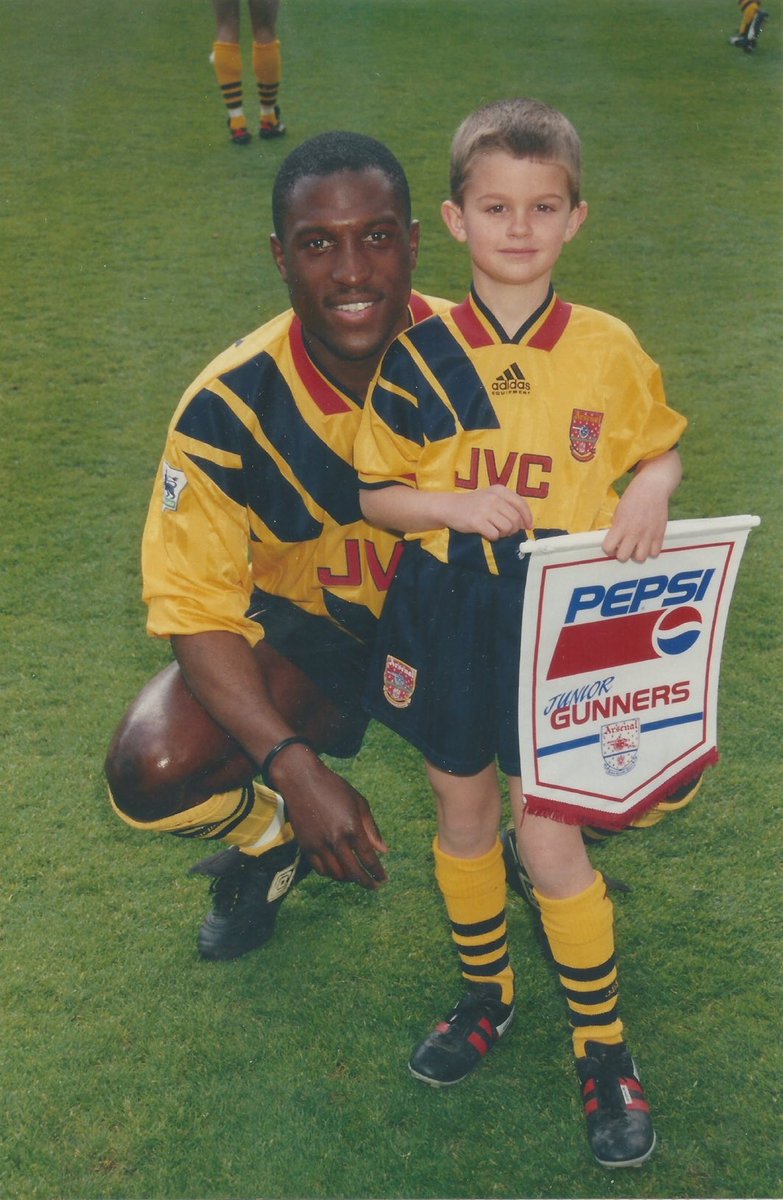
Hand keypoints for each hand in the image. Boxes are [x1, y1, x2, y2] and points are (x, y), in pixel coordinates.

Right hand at [270, 745, 388, 888]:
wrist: (301, 781)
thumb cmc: (334, 788)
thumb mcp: (359, 802)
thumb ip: (372, 829)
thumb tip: (383, 851)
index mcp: (352, 827)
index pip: (368, 858)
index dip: (377, 872)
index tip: (384, 879)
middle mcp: (335, 839)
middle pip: (354, 871)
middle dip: (367, 882)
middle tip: (374, 886)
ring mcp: (319, 844)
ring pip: (336, 874)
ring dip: (349, 879)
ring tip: (357, 877)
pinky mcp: (305, 846)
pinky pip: (320, 869)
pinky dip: (331, 874)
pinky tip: (339, 871)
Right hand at [443, 485, 533, 540]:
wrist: (450, 507)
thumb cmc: (474, 504)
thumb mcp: (492, 497)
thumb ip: (508, 506)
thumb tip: (525, 523)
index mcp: (499, 490)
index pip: (521, 503)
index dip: (527, 517)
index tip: (528, 526)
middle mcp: (493, 498)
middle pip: (515, 518)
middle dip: (514, 528)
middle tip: (507, 531)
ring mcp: (485, 509)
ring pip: (507, 528)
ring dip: (504, 533)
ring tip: (496, 531)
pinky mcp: (476, 521)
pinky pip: (494, 534)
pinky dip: (493, 537)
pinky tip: (487, 533)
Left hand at [602, 450, 680, 562]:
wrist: (653, 487)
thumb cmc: (633, 497)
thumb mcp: (619, 511)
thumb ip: (617, 527)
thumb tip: (615, 540)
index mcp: (620, 525)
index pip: (608, 547)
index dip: (608, 548)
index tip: (612, 545)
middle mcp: (634, 532)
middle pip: (623, 557)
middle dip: (622, 553)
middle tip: (624, 546)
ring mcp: (648, 534)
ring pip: (640, 558)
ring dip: (637, 554)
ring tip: (637, 546)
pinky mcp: (660, 534)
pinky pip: (655, 553)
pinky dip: (651, 551)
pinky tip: (648, 543)